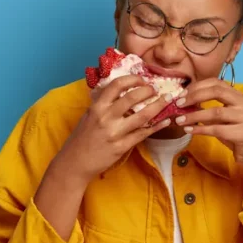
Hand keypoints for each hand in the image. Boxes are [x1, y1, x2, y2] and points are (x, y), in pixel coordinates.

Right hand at [55, 75, 170, 182]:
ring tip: (168, 100)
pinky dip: (157, 126)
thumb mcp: (88, 116)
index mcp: (97, 107)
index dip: (133, 79)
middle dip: (149, 91)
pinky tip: (166, 121)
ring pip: (142, 116)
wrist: (75, 163)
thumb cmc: (81, 138)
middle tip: (156, 90)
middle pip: (133, 98)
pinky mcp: (122, 147)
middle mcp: (106, 117)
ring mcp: (115, 133)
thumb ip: (103, 104)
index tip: (142, 80)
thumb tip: (119, 91)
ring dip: (159, 106)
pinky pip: (143, 134)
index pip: (117, 85)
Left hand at [174, 79, 242, 203]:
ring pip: (216, 112)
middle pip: (217, 92)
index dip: (197, 86)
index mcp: (238, 96)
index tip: (182, 94)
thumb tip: (185, 104)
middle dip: (195, 96)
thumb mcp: (223, 119)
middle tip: (179, 104)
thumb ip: (209, 109)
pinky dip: (200, 129)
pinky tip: (189, 130)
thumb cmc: (235, 134)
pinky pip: (217, 129)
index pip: (216, 83)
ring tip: (180, 120)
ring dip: (195, 116)